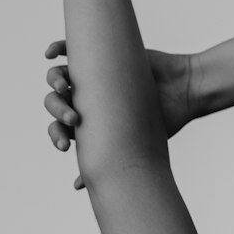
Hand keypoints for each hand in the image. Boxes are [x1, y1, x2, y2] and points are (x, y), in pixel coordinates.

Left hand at [43, 41, 198, 189]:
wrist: (183, 92)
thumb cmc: (162, 122)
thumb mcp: (134, 146)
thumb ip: (105, 162)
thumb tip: (76, 186)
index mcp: (88, 122)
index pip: (59, 127)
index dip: (56, 136)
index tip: (64, 147)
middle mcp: (85, 98)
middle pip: (56, 102)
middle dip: (58, 111)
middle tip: (73, 118)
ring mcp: (91, 75)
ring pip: (58, 76)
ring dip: (54, 82)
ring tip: (63, 87)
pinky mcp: (100, 53)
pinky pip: (70, 48)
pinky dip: (56, 49)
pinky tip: (49, 54)